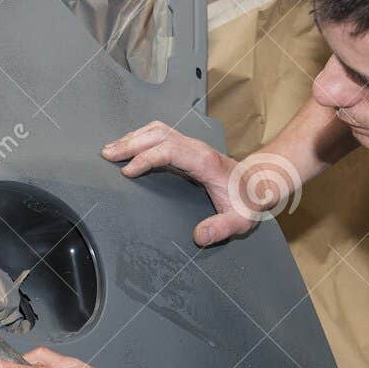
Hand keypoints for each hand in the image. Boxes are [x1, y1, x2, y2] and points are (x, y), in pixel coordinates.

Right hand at [102, 121, 264, 245]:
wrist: (261, 183)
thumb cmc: (249, 201)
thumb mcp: (240, 221)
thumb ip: (220, 229)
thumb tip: (198, 236)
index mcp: (204, 162)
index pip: (169, 150)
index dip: (146, 158)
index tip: (127, 171)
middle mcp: (196, 148)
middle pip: (158, 135)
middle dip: (130, 143)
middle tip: (107, 155)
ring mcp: (192, 145)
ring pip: (158, 130)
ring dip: (133, 137)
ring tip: (112, 149)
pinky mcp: (188, 148)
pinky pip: (161, 135)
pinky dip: (142, 138)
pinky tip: (130, 146)